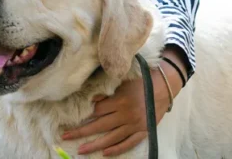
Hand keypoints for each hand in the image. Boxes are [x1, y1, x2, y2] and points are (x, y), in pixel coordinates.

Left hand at [61, 48, 185, 156]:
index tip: (69, 121)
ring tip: (81, 150)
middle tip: (65, 136)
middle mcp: (126, 115)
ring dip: (95, 145)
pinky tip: (105, 153)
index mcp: (120, 101)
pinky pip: (129, 143)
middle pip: (99, 126)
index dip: (82, 117)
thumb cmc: (141, 80)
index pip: (96, 112)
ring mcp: (135, 125)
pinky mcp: (144, 131)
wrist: (165, 85)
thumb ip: (107, 92)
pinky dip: (117, 149)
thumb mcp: (122, 81)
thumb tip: (91, 101)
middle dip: (81, 132)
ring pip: (111, 138)